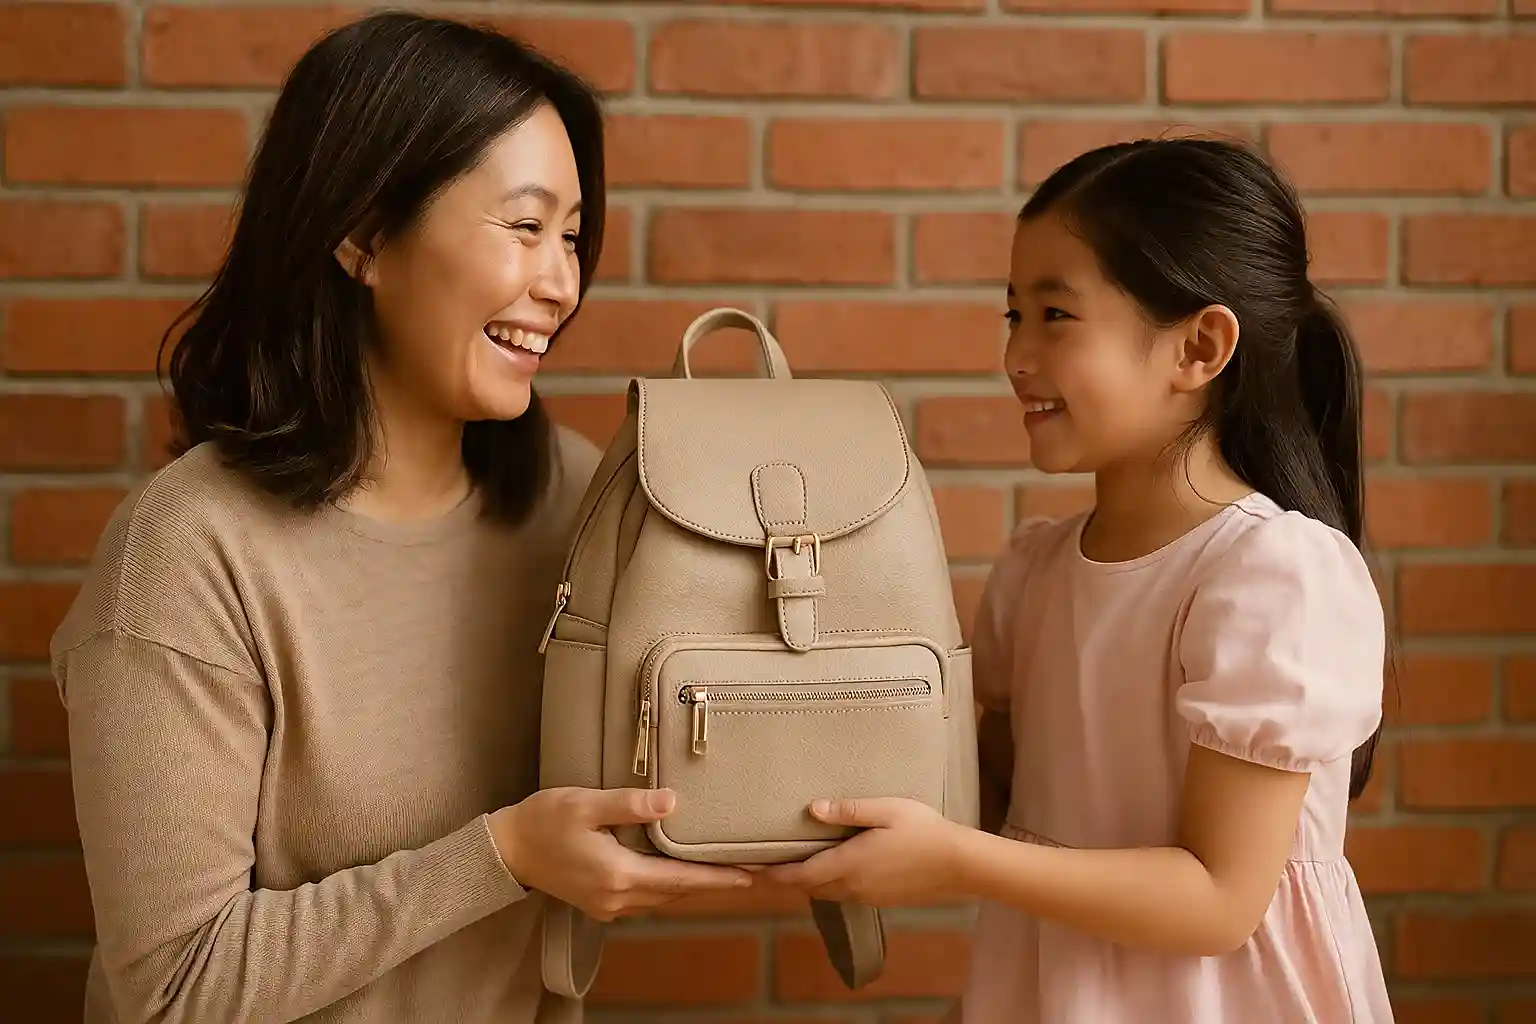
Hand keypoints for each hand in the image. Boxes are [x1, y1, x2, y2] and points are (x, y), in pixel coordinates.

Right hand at [490, 787, 752, 920]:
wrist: (507, 850)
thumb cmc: (544, 821)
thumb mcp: (586, 804)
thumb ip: (630, 805)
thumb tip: (673, 802)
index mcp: (619, 874)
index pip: (681, 880)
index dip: (718, 878)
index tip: (750, 875)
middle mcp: (618, 898)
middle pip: (677, 893)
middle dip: (713, 883)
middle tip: (749, 871)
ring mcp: (609, 904)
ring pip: (663, 898)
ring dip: (691, 886)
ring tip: (721, 870)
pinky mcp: (600, 902)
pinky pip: (646, 897)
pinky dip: (668, 886)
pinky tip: (679, 871)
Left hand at [762, 798, 969, 905]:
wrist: (959, 865)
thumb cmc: (923, 831)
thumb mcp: (885, 810)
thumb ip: (848, 810)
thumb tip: (812, 808)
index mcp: (848, 865)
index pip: (800, 875)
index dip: (774, 874)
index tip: (753, 869)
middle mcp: (853, 886)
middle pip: (809, 887)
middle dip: (787, 878)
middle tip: (767, 864)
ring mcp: (867, 896)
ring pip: (827, 892)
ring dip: (808, 882)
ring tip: (794, 864)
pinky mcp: (880, 899)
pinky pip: (844, 893)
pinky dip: (828, 883)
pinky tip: (832, 868)